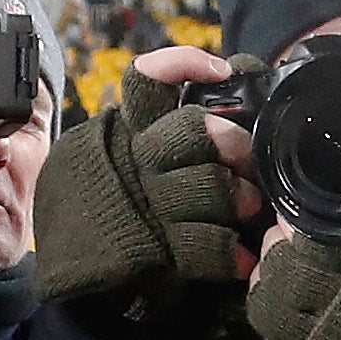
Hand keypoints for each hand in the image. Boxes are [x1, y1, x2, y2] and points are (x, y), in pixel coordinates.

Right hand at [34, 48, 260, 304]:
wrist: (89, 274)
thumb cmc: (133, 203)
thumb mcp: (143, 153)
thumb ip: (179, 122)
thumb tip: (239, 84)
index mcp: (132, 129)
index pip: (147, 79)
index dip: (183, 66)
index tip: (223, 72)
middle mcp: (134, 160)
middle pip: (183, 132)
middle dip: (224, 141)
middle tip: (244, 155)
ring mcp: (143, 204)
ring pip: (198, 187)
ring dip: (232, 196)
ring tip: (251, 206)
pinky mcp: (154, 250)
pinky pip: (198, 246)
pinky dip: (226, 252)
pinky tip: (241, 257)